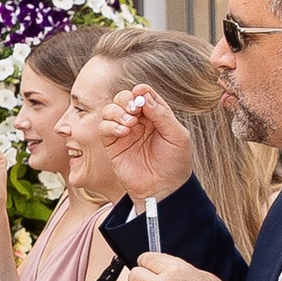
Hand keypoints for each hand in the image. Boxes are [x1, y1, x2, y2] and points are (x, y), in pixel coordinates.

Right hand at [98, 84, 195, 205]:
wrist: (163, 188)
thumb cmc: (175, 163)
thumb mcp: (178, 136)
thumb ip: (162, 115)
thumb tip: (144, 96)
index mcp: (156, 116)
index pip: (144, 94)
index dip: (141, 91)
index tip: (141, 95)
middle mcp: (139, 121)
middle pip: (123, 98)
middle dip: (126, 99)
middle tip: (134, 109)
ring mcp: (124, 132)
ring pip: (110, 109)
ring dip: (117, 112)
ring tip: (130, 123)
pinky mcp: (112, 145)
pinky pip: (104, 127)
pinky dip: (111, 125)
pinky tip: (123, 132)